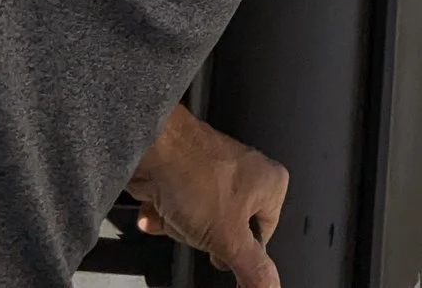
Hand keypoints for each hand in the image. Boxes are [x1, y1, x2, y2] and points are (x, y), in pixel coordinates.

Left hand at [125, 105, 289, 287]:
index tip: (220, 247)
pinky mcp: (187, 169)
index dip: (235, 248)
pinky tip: (158, 205)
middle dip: (201, 234)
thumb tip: (271, 287)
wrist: (150, 147)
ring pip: (198, 219)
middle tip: (196, 224)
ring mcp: (215, 169)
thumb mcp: (229, 238)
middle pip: (226, 230)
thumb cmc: (193, 174)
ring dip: (178, 224)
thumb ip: (253, 268)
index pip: (261, 238)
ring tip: (173, 211)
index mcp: (271, 184)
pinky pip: (178, 204)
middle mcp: (247, 172)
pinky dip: (164, 210)